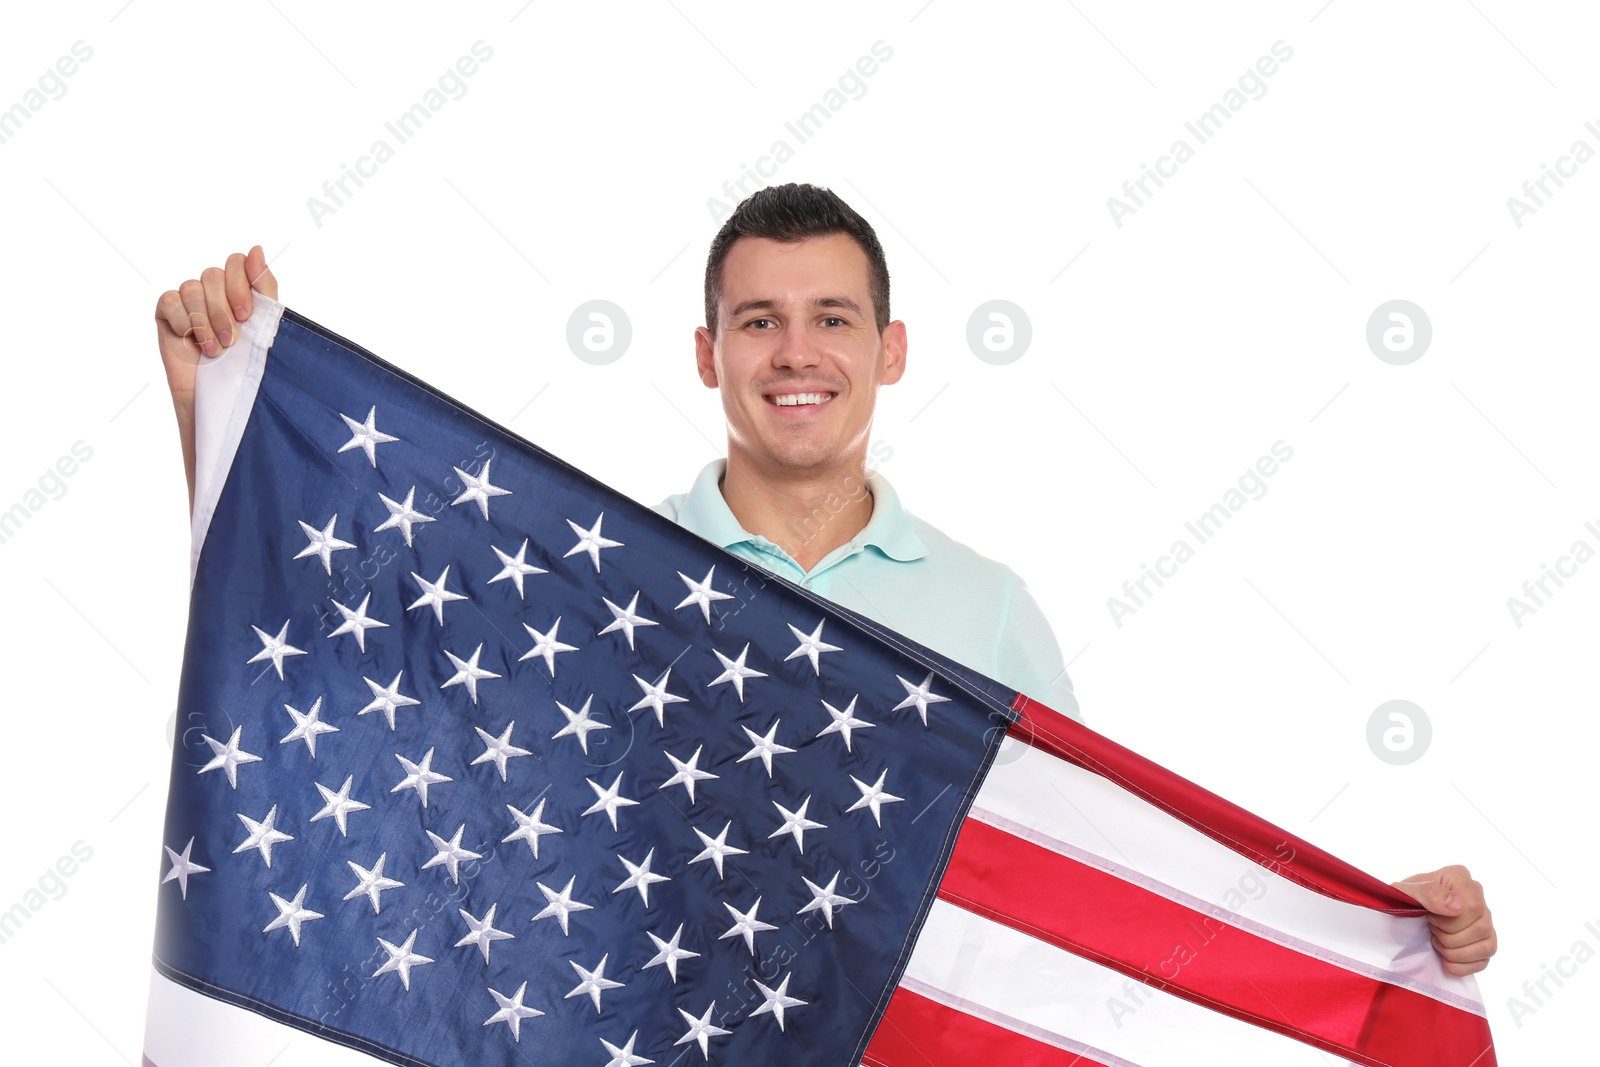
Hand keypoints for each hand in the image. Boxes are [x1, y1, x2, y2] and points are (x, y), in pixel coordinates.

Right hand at [153, 245, 277, 512]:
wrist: (224, 404)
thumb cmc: (250, 370)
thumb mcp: (265, 327)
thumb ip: (263, 286)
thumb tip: (258, 247)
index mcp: (242, 292)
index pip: (237, 262)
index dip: (241, 284)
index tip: (250, 316)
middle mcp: (214, 294)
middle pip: (213, 275)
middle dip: (225, 309)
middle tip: (234, 341)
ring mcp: (189, 305)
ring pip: (192, 287)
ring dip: (206, 320)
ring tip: (217, 350)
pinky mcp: (167, 318)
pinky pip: (169, 300)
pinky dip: (183, 321)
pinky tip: (193, 344)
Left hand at [1392, 864, 1496, 975]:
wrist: (1402, 917)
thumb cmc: (1403, 901)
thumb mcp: (1405, 893)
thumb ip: (1429, 892)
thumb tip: (1458, 906)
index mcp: (1459, 877)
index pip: (1473, 906)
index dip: (1449, 920)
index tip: (1429, 916)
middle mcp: (1478, 897)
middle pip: (1481, 928)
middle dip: (1448, 936)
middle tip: (1431, 928)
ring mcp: (1486, 922)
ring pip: (1487, 947)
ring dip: (1453, 951)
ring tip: (1436, 939)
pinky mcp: (1486, 945)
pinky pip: (1484, 962)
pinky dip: (1459, 965)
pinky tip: (1443, 956)